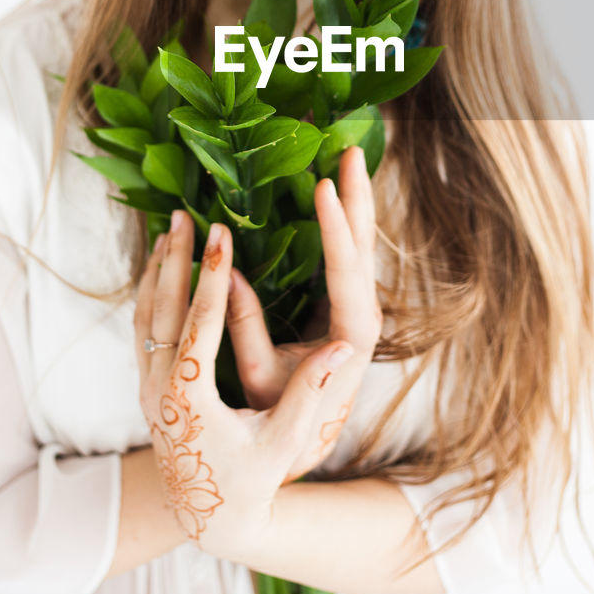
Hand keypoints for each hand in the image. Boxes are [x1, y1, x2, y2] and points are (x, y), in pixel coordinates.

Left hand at [133, 212, 354, 558]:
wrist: (209, 517)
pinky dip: (149, 290)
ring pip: (144, 317)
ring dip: (157, 269)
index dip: (209, 280)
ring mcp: (147, 390)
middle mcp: (160, 392)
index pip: (198, 328)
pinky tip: (162, 264)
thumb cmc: (254, 483)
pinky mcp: (147, 387)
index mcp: (192, 402)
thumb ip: (312, 395)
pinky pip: (142, 328)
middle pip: (160, 312)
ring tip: (170, 226)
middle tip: (185, 214)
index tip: (219, 236)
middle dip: (174, 260)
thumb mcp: (286, 445)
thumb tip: (347, 348)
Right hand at [225, 144, 382, 480]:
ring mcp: (359, 307)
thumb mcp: (257, 378)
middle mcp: (363, 317)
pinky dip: (345, 218)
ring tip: (348, 154)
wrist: (305, 444)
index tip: (323, 188)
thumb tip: (227, 273)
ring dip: (355, 199)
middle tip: (351, 149)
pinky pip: (349, 252)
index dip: (336, 229)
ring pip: (363, 244)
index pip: (346, 273)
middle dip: (357, 196)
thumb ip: (246, 328)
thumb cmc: (278, 418)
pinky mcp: (347, 303)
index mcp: (350, 336)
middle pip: (365, 247)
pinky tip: (335, 190)